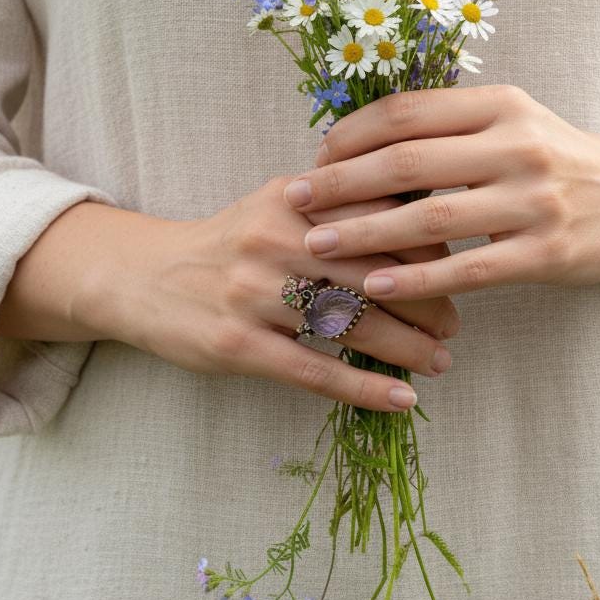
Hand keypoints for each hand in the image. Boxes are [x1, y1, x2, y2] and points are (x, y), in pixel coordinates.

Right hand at [88, 176, 459, 412]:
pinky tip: (402, 400)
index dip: (426, 249)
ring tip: (440, 361)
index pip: (379, 219)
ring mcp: (253, 294)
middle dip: (426, 301)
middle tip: (454, 325)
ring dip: (406, 346)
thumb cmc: (230, 243)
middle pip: (373, 272)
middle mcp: (274, 240)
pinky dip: (365, 387)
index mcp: (294, 200)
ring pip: (351, 322)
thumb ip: (339, 205)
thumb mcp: (278, 205)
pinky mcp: (237, 345)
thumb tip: (422, 219)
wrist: (143, 277)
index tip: (456, 271)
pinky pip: (315, 370)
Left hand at [280, 84, 599, 299]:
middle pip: (408, 160)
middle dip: (342, 183)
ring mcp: (534, 201)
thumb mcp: (513, 122)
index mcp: (502, 105)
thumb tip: (360, 142)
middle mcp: (517, 145)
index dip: (352, 134)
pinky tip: (374, 286)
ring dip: (365, 232)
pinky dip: (416, 277)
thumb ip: (450, 127)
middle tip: (295, 201)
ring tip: (317, 245)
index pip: (408, 111)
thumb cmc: (558, 158)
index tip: (314, 156)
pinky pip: (468, 268)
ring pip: (431, 216)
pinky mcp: (546, 253)